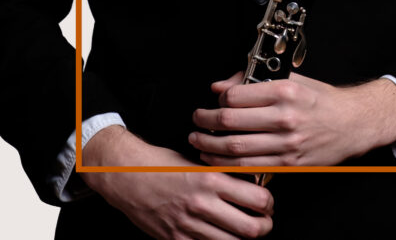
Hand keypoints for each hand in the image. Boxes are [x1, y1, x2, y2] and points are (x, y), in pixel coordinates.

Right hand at [82, 125, 272, 238]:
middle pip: (252, 228)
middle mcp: (202, 204)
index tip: (267, 205)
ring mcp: (187, 224)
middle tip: (263, 222)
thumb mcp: (200, 164)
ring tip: (243, 231)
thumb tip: (254, 188)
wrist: (125, 176)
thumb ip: (227, 177)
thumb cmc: (163, 166)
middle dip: (264, 227)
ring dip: (242, 239)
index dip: (269, 205)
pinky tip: (219, 236)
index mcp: (212, 181)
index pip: (260, 200)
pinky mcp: (173, 238)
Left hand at [187, 74, 395, 167]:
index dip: (217, 99)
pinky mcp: (289, 162)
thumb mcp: (295, 81)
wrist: (356, 123)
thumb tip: (220, 87)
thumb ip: (256, 82)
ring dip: (208, 146)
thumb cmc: (324, 101)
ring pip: (234, 148)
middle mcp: (286, 117)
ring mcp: (287, 143)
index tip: (213, 102)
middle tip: (197, 120)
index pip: (235, 96)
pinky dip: (225, 164)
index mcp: (286, 92)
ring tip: (198, 141)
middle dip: (204, 122)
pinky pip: (248, 166)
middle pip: (229, 121)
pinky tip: (215, 159)